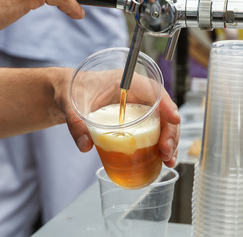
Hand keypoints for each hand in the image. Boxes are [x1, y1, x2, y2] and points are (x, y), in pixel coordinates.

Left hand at [59, 70, 180, 167]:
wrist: (67, 93)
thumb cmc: (72, 90)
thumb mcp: (72, 103)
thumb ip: (76, 122)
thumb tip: (85, 145)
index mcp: (125, 82)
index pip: (152, 89)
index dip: (166, 104)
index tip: (174, 119)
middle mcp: (136, 95)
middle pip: (162, 111)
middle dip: (170, 132)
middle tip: (166, 151)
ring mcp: (137, 109)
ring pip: (161, 123)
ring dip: (169, 142)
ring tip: (168, 160)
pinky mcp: (134, 122)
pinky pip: (152, 132)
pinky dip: (160, 146)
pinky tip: (162, 160)